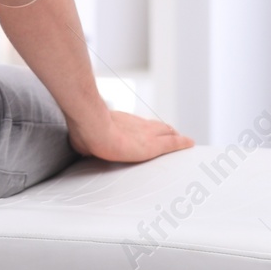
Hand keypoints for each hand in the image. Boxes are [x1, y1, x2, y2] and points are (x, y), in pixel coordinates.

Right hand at [69, 107, 192, 163]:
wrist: (93, 126)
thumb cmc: (85, 132)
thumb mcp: (84, 138)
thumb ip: (87, 142)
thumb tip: (80, 147)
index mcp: (122, 122)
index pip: (139, 125)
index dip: (147, 128)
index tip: (151, 131)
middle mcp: (137, 125)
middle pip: (156, 126)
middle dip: (165, 130)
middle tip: (172, 134)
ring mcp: (147, 134)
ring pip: (167, 133)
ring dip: (174, 137)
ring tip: (182, 140)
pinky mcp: (154, 145)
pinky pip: (173, 143)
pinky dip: (182, 143)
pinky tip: (190, 143)